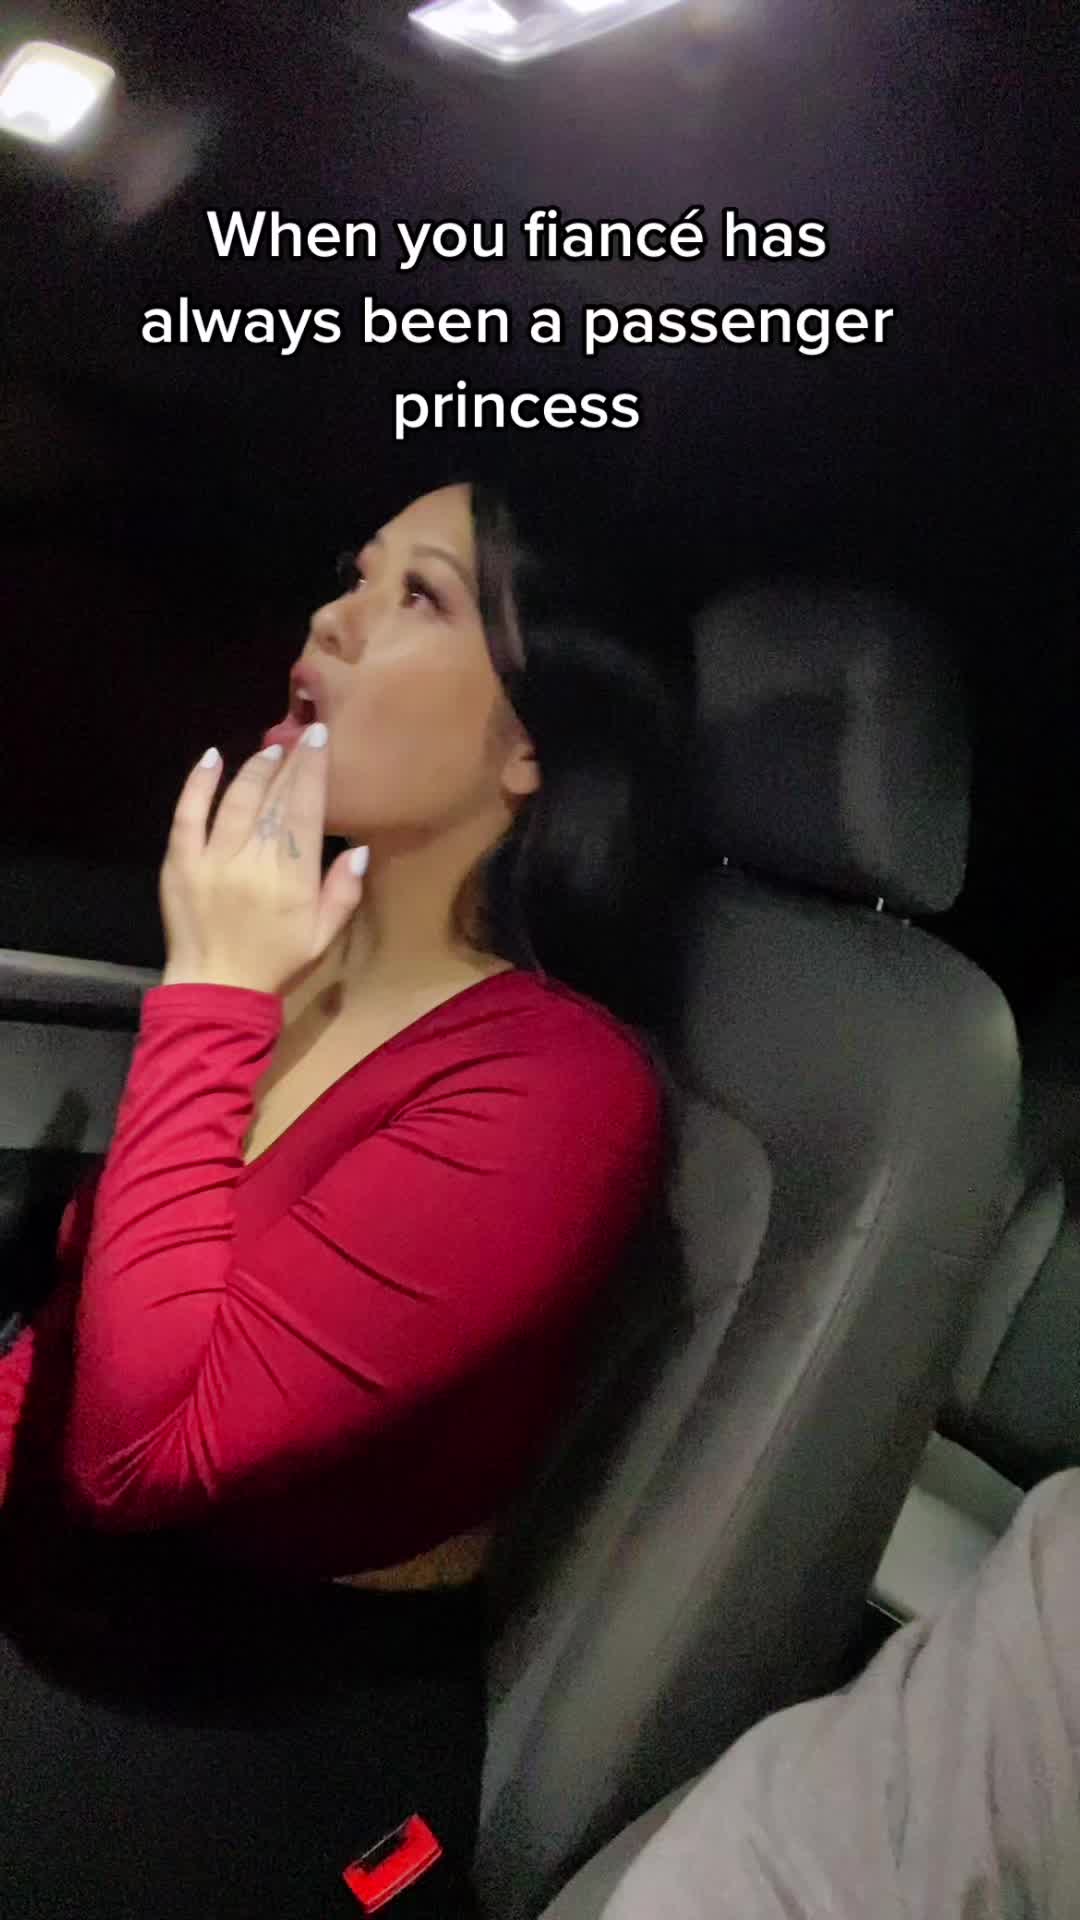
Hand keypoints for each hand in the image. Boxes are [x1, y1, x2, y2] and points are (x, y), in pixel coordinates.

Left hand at [159, 727, 367, 997]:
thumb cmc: (275, 963)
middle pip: (274, 799)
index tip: (319, 738)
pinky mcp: (180, 863)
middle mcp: (253, 862)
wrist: (216, 989)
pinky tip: (213, 759)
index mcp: (292, 879)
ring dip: (254, 770)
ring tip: (270, 752)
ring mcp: (212, 860)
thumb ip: (344, 892)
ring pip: (236, 800)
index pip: (305, 810)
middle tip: (299, 739)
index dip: (313, 769)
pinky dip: (199, 784)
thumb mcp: (323, 936)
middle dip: (289, 763)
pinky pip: (187, 815)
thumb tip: (358, 848)